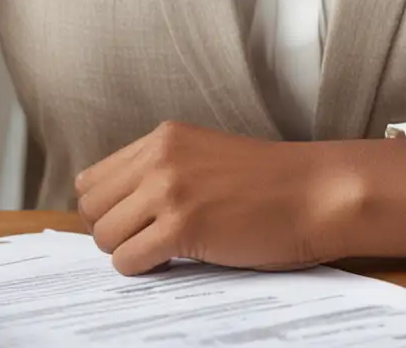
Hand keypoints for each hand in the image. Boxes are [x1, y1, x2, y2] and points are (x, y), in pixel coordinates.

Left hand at [74, 120, 405, 275]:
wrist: (314, 191)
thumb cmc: (265, 183)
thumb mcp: (203, 157)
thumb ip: (159, 170)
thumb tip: (111, 210)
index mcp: (163, 137)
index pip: (92, 179)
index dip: (107, 209)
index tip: (134, 223)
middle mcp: (160, 156)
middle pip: (91, 208)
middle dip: (113, 232)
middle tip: (149, 240)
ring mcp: (170, 189)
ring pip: (104, 236)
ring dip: (129, 252)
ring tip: (166, 249)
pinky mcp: (183, 224)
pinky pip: (128, 260)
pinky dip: (144, 269)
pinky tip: (175, 259)